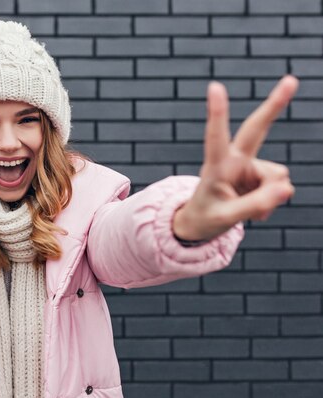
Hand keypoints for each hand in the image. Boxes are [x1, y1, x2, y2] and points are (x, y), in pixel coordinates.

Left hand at [172, 75, 298, 240]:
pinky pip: (280, 188)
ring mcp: (250, 165)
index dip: (217, 113)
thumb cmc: (207, 216)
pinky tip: (253, 206)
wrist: (202, 221)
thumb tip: (287, 189)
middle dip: (275, 105)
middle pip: (256, 129)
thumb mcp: (226, 218)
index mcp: (216, 166)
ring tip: (245, 207)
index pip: (215, 137)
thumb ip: (255, 205)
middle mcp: (234, 160)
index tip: (214, 87)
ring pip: (277, 178)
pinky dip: (271, 201)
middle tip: (292, 80)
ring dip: (268, 198)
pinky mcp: (261, 174)